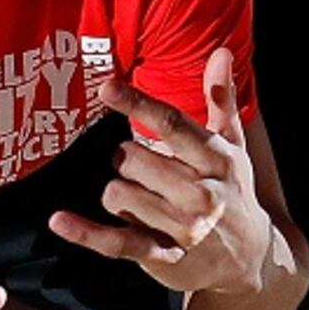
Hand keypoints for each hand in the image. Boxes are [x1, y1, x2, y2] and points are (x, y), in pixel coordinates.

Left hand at [48, 50, 277, 296]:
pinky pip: (115, 242)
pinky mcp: (161, 256)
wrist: (249, 257)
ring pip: (117, 194)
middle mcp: (201, 193)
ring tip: (142, 199)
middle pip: (133, 159)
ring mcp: (182, 228)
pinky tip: (59, 221)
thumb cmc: (233, 192)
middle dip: (127, 160)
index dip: (137, 104)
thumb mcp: (232, 147)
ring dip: (118, 193)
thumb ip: (222, 99)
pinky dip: (85, 233)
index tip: (107, 88)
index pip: (171, 125)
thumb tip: (220, 52)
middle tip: (146, 170)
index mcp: (216, 159)